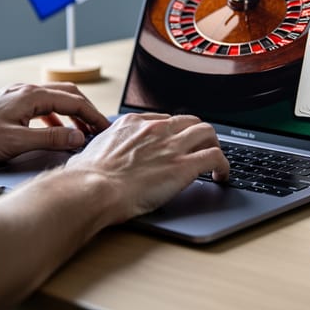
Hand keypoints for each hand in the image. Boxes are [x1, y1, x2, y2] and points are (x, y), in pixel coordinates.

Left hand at [0, 83, 110, 162]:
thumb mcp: (18, 142)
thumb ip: (52, 139)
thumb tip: (79, 137)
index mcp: (32, 95)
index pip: (75, 102)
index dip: (94, 116)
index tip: (106, 129)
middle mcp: (26, 91)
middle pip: (68, 96)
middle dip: (87, 112)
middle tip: (99, 129)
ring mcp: (17, 96)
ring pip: (54, 100)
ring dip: (72, 115)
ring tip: (81, 131)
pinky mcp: (9, 105)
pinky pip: (41, 107)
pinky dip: (55, 118)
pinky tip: (54, 132)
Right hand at [65, 112, 229, 224]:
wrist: (93, 189)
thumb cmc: (85, 178)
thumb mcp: (89, 152)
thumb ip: (100, 151)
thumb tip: (90, 160)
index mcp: (133, 123)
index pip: (165, 120)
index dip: (174, 133)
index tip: (176, 143)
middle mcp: (156, 129)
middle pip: (190, 121)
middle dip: (198, 135)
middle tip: (200, 150)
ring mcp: (172, 146)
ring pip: (208, 132)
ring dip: (214, 145)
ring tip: (215, 162)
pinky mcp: (184, 166)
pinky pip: (216, 157)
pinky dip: (224, 165)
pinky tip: (222, 176)